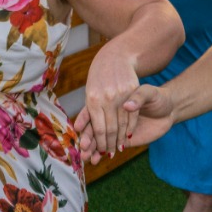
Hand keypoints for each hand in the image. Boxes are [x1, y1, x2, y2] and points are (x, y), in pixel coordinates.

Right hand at [74, 82, 174, 163]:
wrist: (169, 109)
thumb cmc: (158, 97)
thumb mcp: (150, 93)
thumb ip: (139, 97)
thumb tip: (127, 106)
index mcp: (112, 100)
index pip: (94, 111)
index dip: (85, 119)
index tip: (78, 128)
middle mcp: (111, 115)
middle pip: (94, 127)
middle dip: (87, 137)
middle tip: (82, 147)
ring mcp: (115, 128)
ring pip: (98, 139)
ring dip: (91, 148)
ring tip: (86, 157)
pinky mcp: (123, 139)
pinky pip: (108, 147)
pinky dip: (101, 153)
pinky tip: (96, 160)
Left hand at [76, 41, 141, 158]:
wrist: (115, 57)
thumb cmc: (99, 77)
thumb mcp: (90, 92)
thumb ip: (87, 112)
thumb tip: (78, 129)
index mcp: (93, 99)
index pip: (98, 128)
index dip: (100, 143)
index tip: (100, 153)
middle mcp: (107, 98)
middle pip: (110, 128)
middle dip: (110, 144)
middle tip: (109, 154)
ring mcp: (121, 93)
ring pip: (122, 123)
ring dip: (120, 139)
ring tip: (119, 148)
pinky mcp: (133, 90)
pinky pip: (133, 114)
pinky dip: (130, 127)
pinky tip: (128, 136)